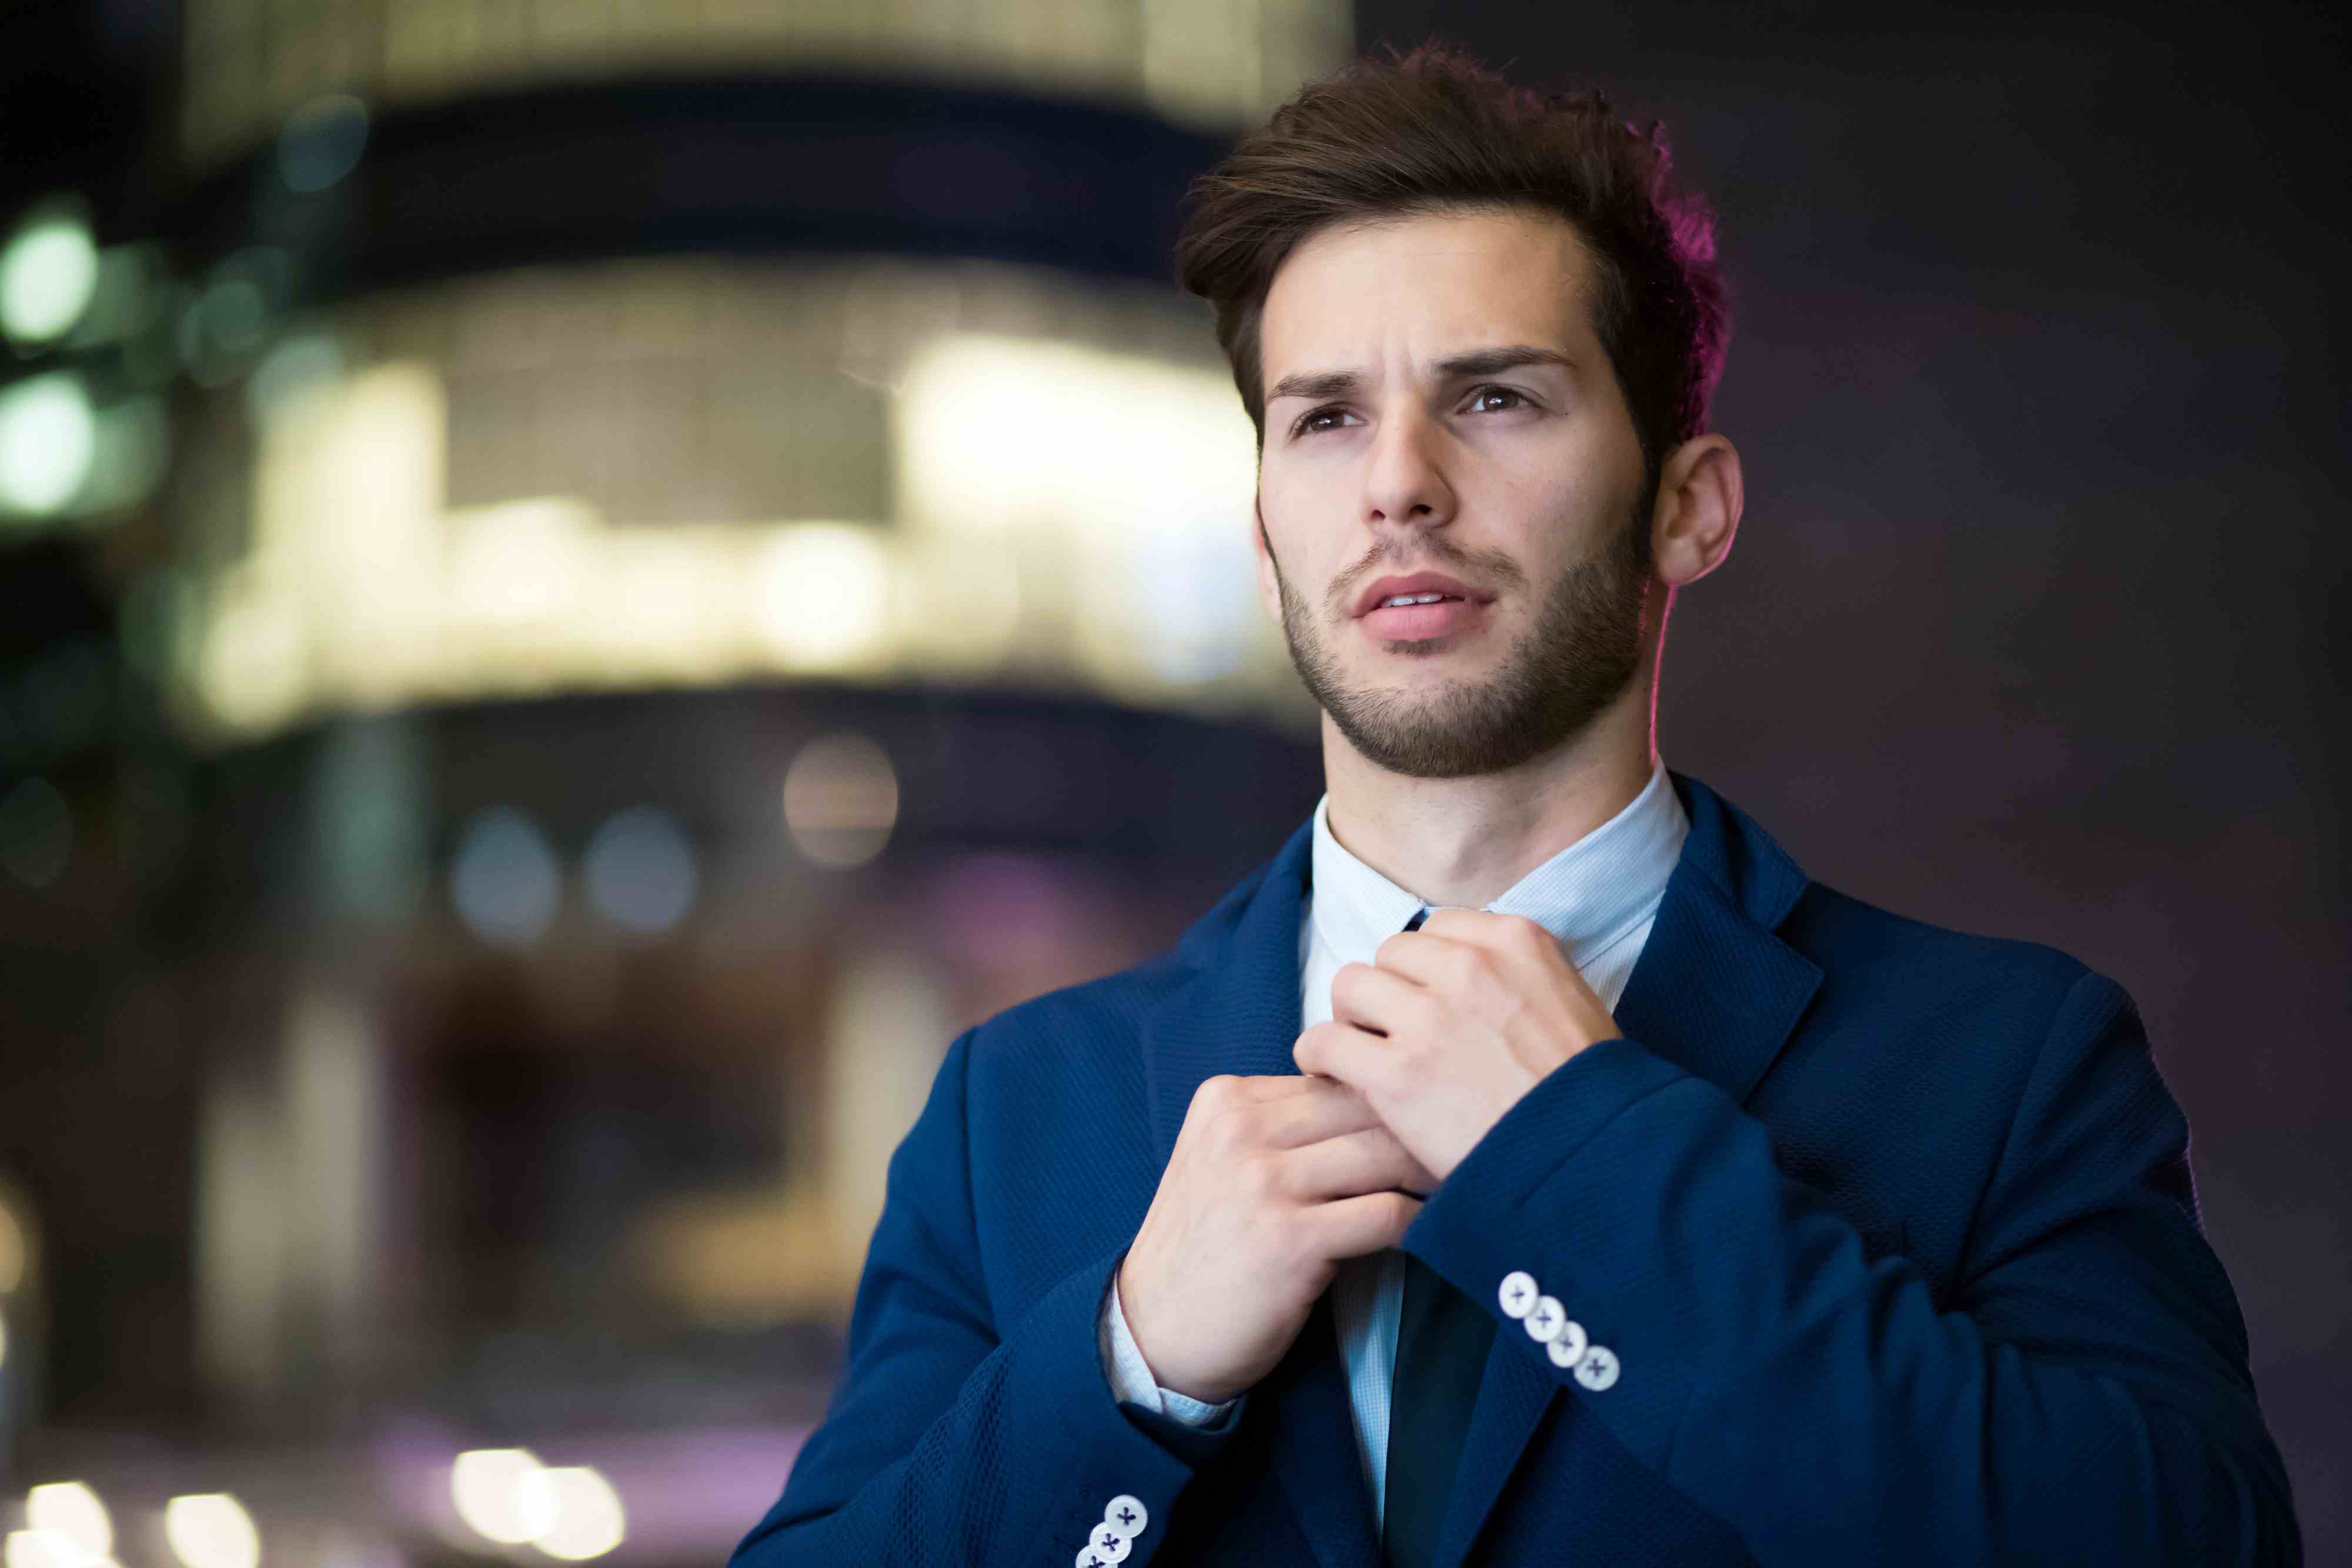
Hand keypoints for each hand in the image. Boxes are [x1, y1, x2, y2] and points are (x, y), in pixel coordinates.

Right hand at [1118, 1073, 1435, 1404]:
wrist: (1155, 1331)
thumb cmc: (1207, 1244)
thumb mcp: (1222, 1159)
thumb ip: (1282, 1125)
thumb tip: (1380, 1102)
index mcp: (1226, 1100)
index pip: (1334, 1076)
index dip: (1387, 1097)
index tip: (1425, 1116)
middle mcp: (1240, 1132)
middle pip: (1364, 1105)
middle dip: (1418, 1125)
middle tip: (1461, 1147)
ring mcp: (1263, 1184)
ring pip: (1383, 1153)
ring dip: (1428, 1171)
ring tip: (1456, 1183)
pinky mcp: (1290, 1241)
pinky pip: (1386, 1214)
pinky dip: (1417, 1221)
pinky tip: (1428, 1229)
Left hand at [1293, 909, 1620, 1185]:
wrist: (1593, 1157)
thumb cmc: (1588, 1094)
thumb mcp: (1572, 1003)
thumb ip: (1517, 977)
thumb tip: (1472, 977)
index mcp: (1515, 941)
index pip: (1439, 929)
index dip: (1427, 968)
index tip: (1428, 999)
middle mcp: (1468, 967)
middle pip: (1392, 953)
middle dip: (1389, 990)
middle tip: (1394, 1031)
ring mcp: (1429, 1017)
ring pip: (1351, 985)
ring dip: (1353, 1018)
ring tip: (1362, 1051)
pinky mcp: (1397, 1073)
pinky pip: (1325, 1041)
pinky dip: (1320, 1056)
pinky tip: (1331, 1073)